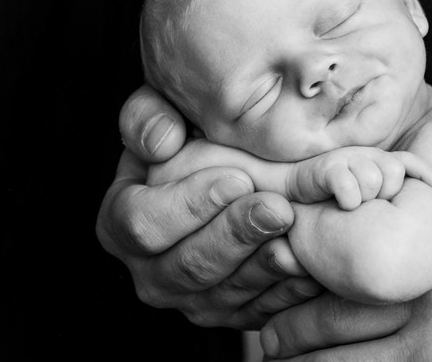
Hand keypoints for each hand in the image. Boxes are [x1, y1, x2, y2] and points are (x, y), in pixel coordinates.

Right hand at [95, 85, 322, 329]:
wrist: (221, 182)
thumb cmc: (185, 141)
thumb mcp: (158, 115)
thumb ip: (148, 118)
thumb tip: (162, 142)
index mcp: (119, 224)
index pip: (142, 224)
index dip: (189, 205)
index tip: (236, 178)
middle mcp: (150, 272)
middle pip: (188, 266)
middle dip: (236, 236)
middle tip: (279, 208)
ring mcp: (190, 301)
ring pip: (226, 295)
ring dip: (265, 267)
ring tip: (298, 237)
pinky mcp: (230, 316)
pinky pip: (259, 312)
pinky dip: (287, 291)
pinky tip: (312, 263)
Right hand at [292, 147, 431, 209]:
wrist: (294, 188)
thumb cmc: (333, 195)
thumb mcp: (364, 194)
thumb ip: (387, 193)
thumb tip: (424, 205)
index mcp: (378, 161)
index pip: (409, 161)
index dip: (426, 173)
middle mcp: (366, 156)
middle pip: (394, 171)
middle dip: (388, 192)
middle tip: (372, 204)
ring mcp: (347, 159)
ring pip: (373, 178)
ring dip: (366, 197)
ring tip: (354, 206)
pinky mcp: (328, 168)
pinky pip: (349, 185)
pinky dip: (349, 199)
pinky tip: (344, 206)